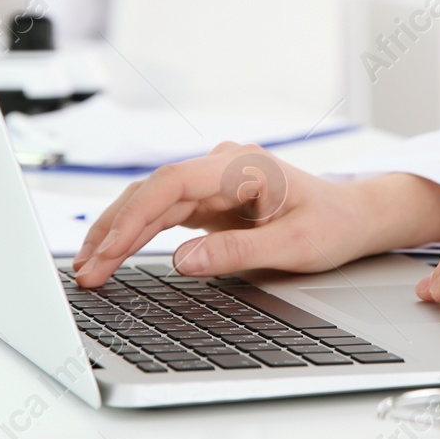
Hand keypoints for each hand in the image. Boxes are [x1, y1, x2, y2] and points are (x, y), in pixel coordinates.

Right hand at [71, 143, 439, 287]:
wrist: (354, 216)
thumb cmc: (333, 225)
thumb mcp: (294, 246)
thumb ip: (238, 252)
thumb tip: (183, 260)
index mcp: (244, 165)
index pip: (173, 184)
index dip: (135, 218)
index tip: (108, 252)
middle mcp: (223, 166)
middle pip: (154, 191)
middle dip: (115, 230)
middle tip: (85, 272)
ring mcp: (214, 180)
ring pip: (152, 201)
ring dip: (118, 232)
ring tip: (88, 268)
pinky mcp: (210, 199)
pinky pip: (163, 213)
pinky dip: (136, 233)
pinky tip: (112, 254)